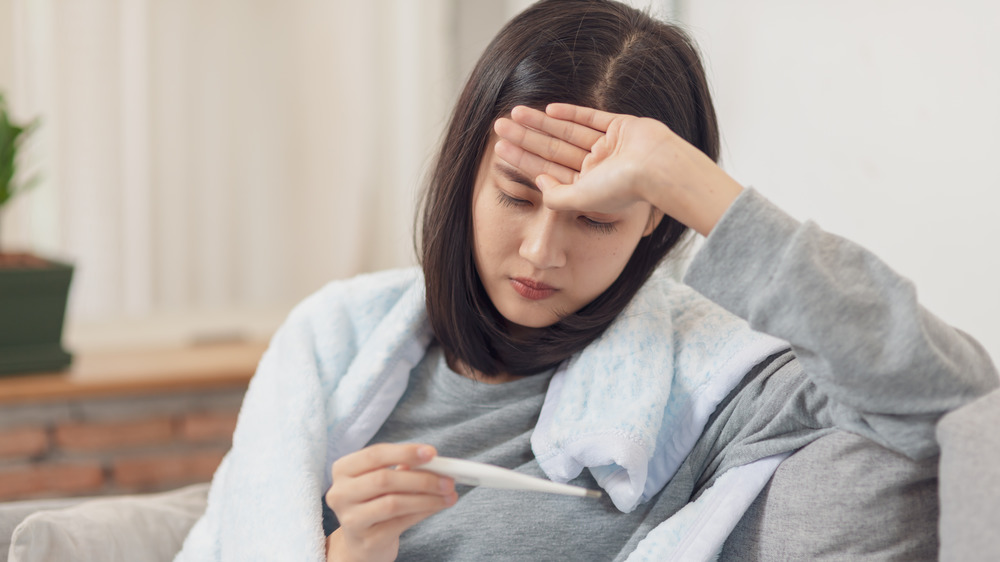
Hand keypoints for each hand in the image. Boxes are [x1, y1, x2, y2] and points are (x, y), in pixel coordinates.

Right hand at [325, 444, 456, 561]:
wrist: (362, 541)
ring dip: (427, 497)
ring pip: (394, 503)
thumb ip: (404, 468)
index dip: (404, 452)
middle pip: (384, 479)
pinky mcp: (366, 540)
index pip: (375, 455)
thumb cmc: (375, 501)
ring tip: (449, 495)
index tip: (432, 453)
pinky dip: (424, 512)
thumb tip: (438, 463)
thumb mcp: (383, 481)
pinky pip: (400, 523)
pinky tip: (438, 506)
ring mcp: (351, 519)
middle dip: (421, 478)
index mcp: (343, 469)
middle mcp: (340, 493)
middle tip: (448, 479)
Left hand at [494, 104, 743, 235]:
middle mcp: (597, 168)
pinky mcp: (622, 127)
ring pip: (567, 132)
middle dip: (525, 138)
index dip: (523, 160)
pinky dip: (571, 113)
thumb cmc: (622, 189)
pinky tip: (549, 110)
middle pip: (553, 150)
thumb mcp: (581, 199)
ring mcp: (609, 147)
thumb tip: (538, 182)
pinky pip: (591, 118)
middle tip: (499, 126)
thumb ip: (557, 196)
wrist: (660, 168)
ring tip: (515, 113)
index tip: (500, 150)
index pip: (547, 171)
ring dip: (541, 123)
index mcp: (587, 188)